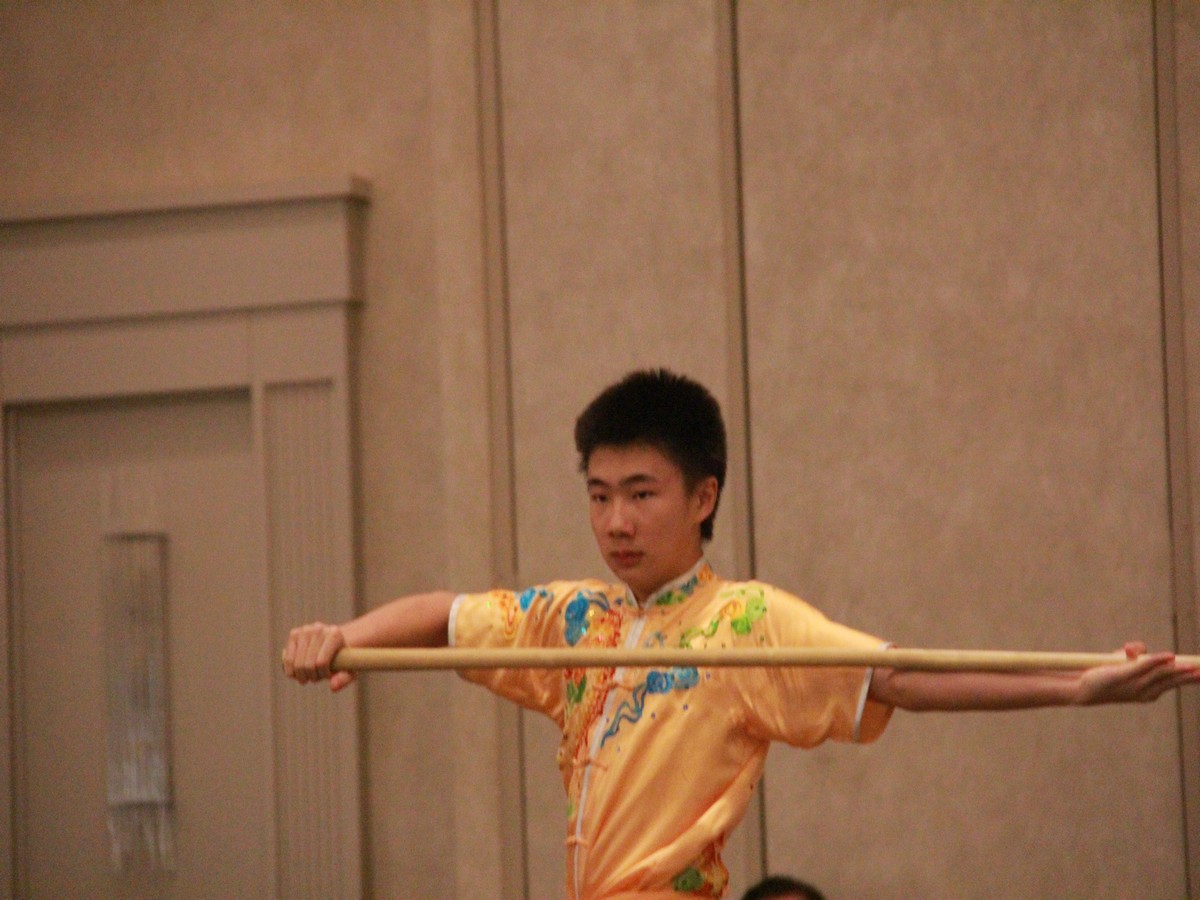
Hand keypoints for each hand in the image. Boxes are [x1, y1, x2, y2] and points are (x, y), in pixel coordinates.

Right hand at [282, 621, 356, 691]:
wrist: (334, 641)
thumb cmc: (343, 658)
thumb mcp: (350, 669)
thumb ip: (344, 679)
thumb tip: (332, 687)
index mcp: (334, 634)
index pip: (322, 662)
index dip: (323, 674)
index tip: (328, 676)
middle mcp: (319, 629)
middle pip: (308, 664)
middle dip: (312, 676)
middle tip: (316, 678)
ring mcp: (305, 630)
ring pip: (297, 663)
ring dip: (301, 676)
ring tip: (308, 677)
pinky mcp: (294, 633)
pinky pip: (287, 659)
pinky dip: (291, 671)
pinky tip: (297, 674)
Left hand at [1075, 641, 1199, 704]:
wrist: (1080, 688)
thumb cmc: (1104, 676)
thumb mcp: (1122, 663)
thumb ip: (1135, 654)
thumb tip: (1138, 647)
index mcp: (1149, 691)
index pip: (1174, 682)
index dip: (1191, 677)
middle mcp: (1144, 690)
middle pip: (1173, 680)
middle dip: (1191, 676)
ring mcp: (1134, 684)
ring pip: (1162, 674)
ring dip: (1179, 670)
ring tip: (1195, 667)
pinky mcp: (1122, 675)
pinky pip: (1142, 666)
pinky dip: (1156, 660)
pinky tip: (1169, 657)